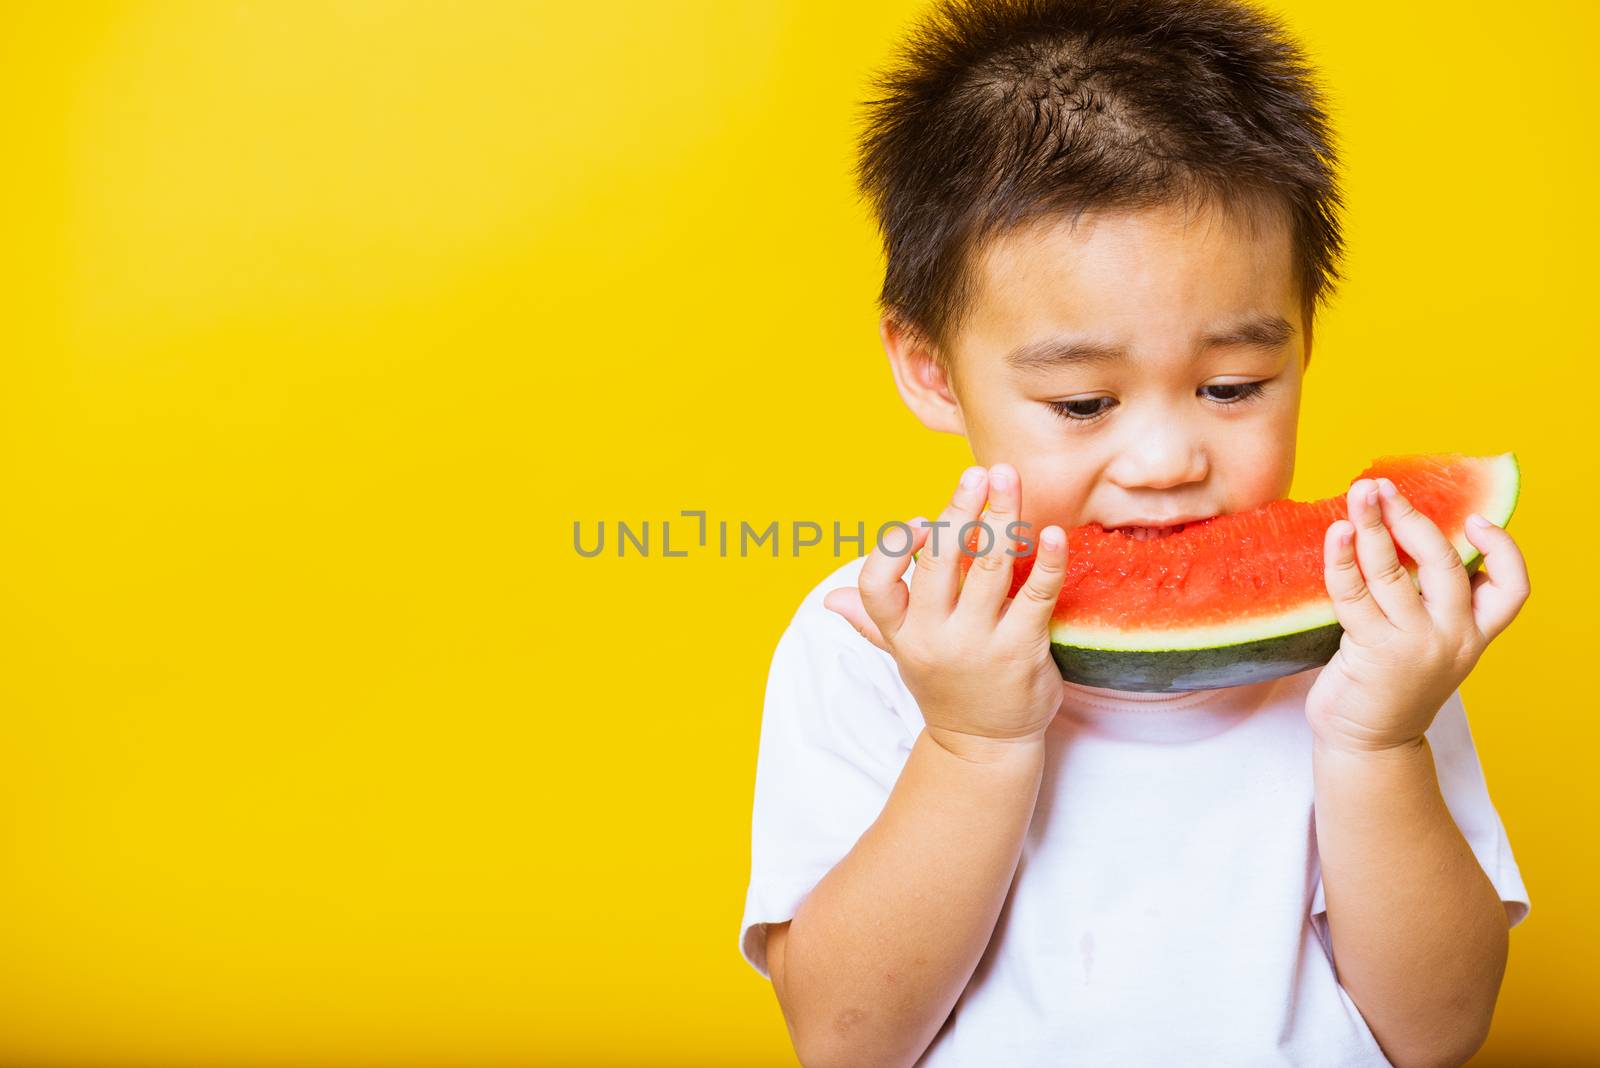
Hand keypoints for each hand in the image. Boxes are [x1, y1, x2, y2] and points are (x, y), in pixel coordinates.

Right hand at [823, 464, 1069, 762]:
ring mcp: (979, 644)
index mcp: (902, 632)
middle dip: (959, 510)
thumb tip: (830, 599)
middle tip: (978, 472)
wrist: (985, 747)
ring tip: (1011, 479)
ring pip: (988, 567)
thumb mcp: (903, 656)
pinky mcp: (1023, 651)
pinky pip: (1036, 596)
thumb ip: (871, 621)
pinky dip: (1047, 561)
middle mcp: (934, 637)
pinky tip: (1051, 534)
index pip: (877, 586)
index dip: (892, 549)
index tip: (915, 520)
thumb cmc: (947, 688)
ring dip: (1002, 517)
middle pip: (938, 563)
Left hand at [1305, 476, 1530, 753]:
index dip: (1503, 550)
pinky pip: (1354, 595)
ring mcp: (1414, 645)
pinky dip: (1342, 559)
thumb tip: (1400, 532)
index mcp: (1474, 633)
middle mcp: (1452, 638)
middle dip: (1412, 518)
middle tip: (1383, 486)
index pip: (1512, 590)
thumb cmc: (1391, 682)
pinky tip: (1334, 534)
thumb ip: (1428, 600)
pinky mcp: (1373, 653)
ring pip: (1394, 573)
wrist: (1368, 743)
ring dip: (1372, 527)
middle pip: (1444, 565)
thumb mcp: (1428, 642)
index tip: (1477, 518)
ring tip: (1357, 495)